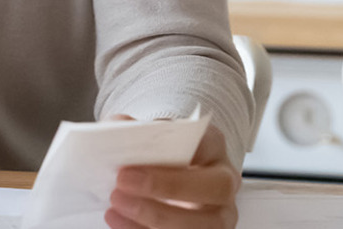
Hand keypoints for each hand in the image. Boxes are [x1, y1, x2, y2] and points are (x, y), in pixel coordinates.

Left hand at [105, 119, 238, 228]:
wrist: (168, 179)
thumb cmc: (162, 155)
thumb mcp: (153, 135)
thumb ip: (136, 129)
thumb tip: (117, 125)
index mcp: (213, 148)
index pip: (208, 144)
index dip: (179, 148)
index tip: (143, 149)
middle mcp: (225, 183)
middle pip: (217, 188)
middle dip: (170, 186)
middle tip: (124, 179)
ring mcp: (219, 215)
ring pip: (204, 224)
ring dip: (157, 215)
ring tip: (117, 202)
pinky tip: (117, 219)